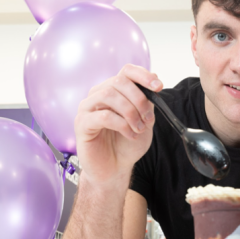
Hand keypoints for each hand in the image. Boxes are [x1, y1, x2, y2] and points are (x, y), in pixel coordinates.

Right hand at [74, 64, 162, 186]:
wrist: (115, 167)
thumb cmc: (128, 143)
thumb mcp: (145, 120)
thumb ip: (147, 101)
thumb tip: (153, 80)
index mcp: (114, 90)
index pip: (126, 71)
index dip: (143, 75)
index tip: (158, 86)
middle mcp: (98, 95)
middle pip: (119, 81)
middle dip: (139, 99)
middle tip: (148, 118)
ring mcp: (87, 108)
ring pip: (109, 95)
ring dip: (130, 112)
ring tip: (139, 128)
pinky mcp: (82, 123)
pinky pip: (103, 116)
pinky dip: (122, 124)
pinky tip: (130, 135)